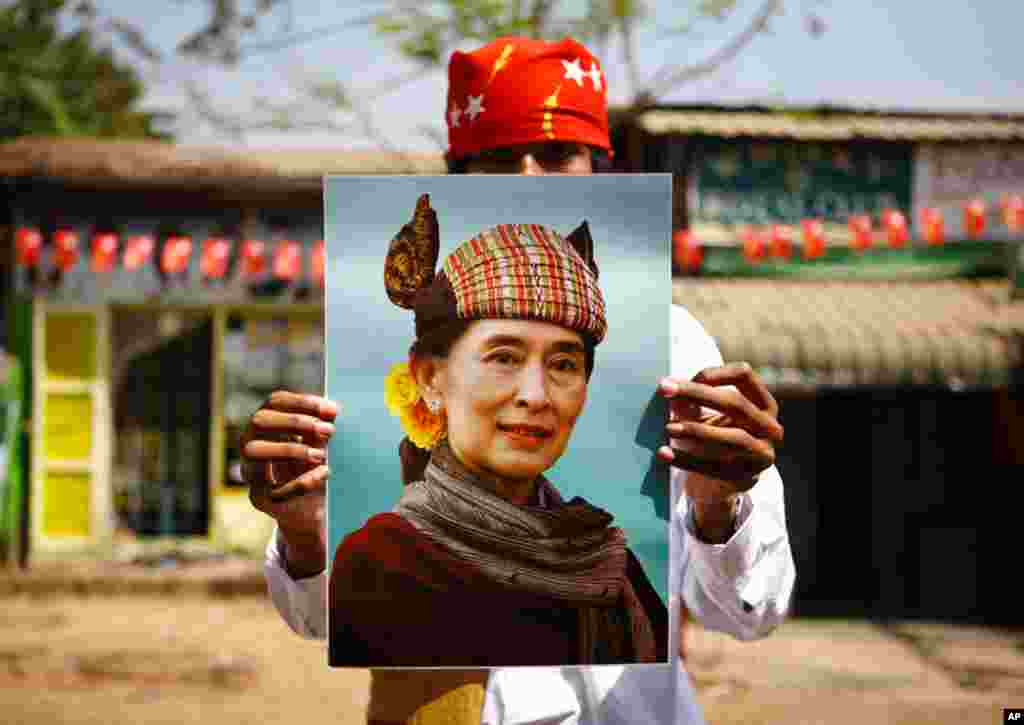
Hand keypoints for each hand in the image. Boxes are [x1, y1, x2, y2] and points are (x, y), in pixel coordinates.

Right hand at [241, 391, 337, 576]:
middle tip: (328, 431)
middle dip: (295, 422)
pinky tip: (323, 474)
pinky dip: (301, 482)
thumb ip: (321, 429)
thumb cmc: (313, 468)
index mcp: (267, 425)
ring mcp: (251, 471)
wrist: (310, 510)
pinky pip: (273, 489)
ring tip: (320, 455)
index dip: (302, 402)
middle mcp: (251, 443)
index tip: (331, 410)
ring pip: (255, 451)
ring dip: (290, 449)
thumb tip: (332, 412)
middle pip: (259, 420)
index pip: (275, 402)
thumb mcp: (320, 444)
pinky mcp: (259, 498)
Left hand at [656, 363, 783, 533]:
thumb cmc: (716, 435)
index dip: (713, 373)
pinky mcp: (746, 477)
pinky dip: (686, 460)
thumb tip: (670, 389)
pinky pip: (714, 467)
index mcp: (764, 403)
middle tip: (664, 390)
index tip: (679, 379)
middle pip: (736, 403)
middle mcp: (770, 427)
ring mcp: (762, 454)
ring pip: (732, 438)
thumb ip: (693, 400)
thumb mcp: (709, 414)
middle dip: (697, 394)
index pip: (744, 375)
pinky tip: (664, 453)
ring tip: (668, 428)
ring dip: (697, 431)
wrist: (725, 480)